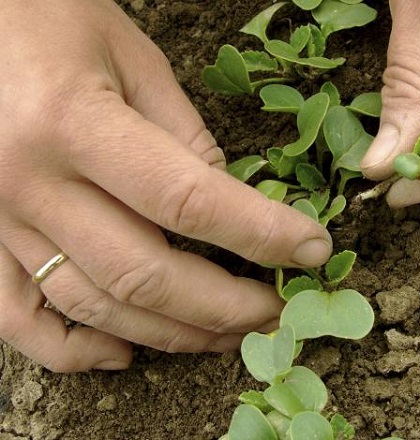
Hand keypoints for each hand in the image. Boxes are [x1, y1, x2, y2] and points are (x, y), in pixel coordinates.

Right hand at [0, 0, 331, 371]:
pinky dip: (74, 350)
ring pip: (95, 306)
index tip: (311, 250)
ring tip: (229, 337)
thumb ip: (184, 134)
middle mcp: (29, 184)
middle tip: (276, 311)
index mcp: (74, 122)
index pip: (189, 200)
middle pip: (145, 273)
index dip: (261, 234)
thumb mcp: (132, 58)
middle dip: (225, 306)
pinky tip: (125, 353)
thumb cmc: (50, 20)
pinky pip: (20, 319)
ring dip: (172, 334)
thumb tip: (232, 201)